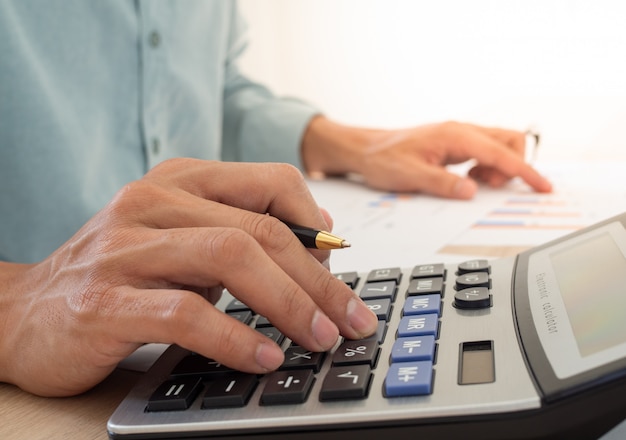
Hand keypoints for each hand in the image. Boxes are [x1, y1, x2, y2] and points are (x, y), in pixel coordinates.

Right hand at [0, 159, 376, 395]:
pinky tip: (264, 357)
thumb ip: (237, 233)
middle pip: (262, 229)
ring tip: (318, 338)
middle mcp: (152, 202)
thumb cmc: (117, 276)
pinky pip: (186, 313)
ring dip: (290, 304)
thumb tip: (318, 242)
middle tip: (350, 319)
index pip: (272, 182)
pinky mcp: (104, 300)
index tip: (339, 267)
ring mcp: (125, 248)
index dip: (318, 225)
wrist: (23, 313)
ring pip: (231, 258)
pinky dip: (236, 337)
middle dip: (319, 280)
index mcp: (179, 181)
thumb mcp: (182, 241)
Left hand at [302, 117, 551, 198]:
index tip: (542, 186)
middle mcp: (461, 131)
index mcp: (455, 136)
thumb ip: (444, 184)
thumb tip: (472, 191)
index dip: (525, 171)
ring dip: (498, 166)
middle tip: (492, 186)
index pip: (501, 153)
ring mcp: (458, 135)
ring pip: (498, 145)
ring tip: (475, 183)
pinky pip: (484, 151)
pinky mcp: (454, 143)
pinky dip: (486, 166)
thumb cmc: (383, 160)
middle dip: (513, 165)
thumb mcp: (411, 176)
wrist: (366, 149)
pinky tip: (467, 178)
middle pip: (509, 140)